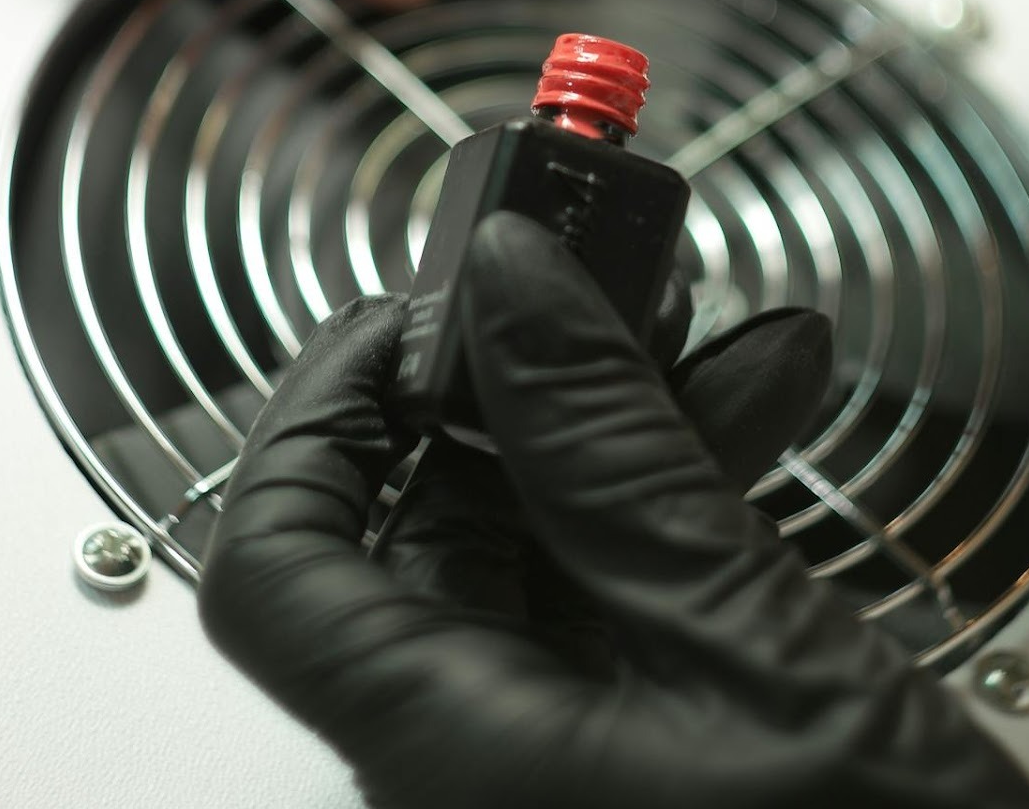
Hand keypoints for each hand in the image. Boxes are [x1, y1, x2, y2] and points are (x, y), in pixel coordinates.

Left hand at [199, 212, 1028, 808]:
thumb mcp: (744, 635)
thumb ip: (613, 449)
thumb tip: (516, 284)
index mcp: (447, 745)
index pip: (277, 560)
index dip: (316, 412)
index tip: (403, 312)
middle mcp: (470, 746)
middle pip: (421, 518)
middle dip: (514, 380)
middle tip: (581, 282)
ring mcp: (550, 738)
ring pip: (533, 532)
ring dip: (617, 415)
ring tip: (696, 323)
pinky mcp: (626, 726)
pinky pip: (607, 575)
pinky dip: (670, 482)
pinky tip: (750, 402)